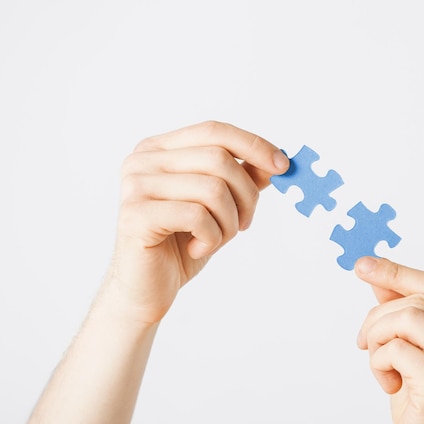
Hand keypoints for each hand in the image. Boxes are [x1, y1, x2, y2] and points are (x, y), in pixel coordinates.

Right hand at [102, 120, 288, 323]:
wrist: (146, 288)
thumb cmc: (181, 244)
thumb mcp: (218, 207)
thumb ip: (241, 179)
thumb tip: (276, 161)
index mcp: (159, 149)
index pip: (214, 131)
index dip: (253, 145)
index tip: (283, 166)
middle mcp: (143, 160)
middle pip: (219, 159)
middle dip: (246, 195)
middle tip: (244, 224)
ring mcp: (136, 186)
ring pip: (213, 189)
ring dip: (229, 222)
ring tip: (217, 239)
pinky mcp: (136, 215)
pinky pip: (197, 216)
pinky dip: (211, 238)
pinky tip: (197, 249)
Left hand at [355, 257, 423, 423]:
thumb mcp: (416, 349)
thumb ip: (403, 310)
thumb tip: (378, 272)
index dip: (398, 271)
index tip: (364, 265)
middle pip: (419, 300)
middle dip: (379, 317)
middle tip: (366, 342)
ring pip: (407, 317)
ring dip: (378, 338)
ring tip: (380, 364)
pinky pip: (395, 348)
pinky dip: (378, 362)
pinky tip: (389, 383)